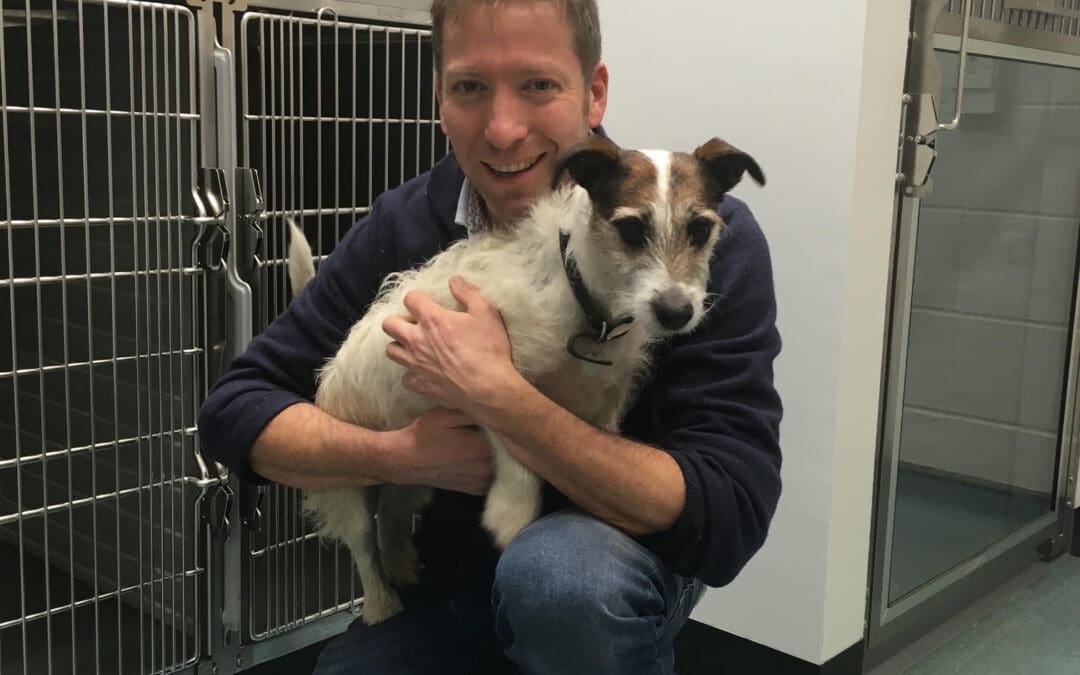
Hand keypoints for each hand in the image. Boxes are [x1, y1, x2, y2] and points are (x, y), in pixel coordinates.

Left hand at [382, 276, 520, 414]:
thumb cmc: (489, 349)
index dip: (418, 298)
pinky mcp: (420, 384)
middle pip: (389, 324)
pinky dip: (412, 373)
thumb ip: (468, 293)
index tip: (427, 303)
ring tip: (415, 347)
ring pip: (391, 350)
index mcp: (432, 319)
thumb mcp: (486, 312)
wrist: (488, 388)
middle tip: (415, 325)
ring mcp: (415, 364)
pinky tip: (424, 371)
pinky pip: (405, 377)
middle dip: (399, 321)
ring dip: (400, 345)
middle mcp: (417, 340)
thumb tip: (454, 280)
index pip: (410, 299)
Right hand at [383, 407, 494, 494]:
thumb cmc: (425, 435)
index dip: (496, 423)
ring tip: (475, 443)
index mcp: (483, 448)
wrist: (405, 460)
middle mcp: (487, 468)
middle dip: (495, 438)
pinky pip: (490, 476)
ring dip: (492, 454)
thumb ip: (473, 411)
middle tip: (481, 429)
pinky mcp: (475, 490)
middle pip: (503, 448)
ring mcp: (482, 481)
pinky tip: (472, 458)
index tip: (489, 417)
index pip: (502, 432)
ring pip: (497, 463)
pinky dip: (485, 467)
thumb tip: (494, 409)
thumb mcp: (447, 414)